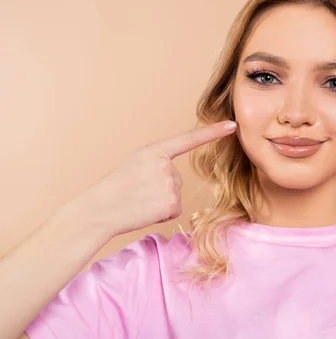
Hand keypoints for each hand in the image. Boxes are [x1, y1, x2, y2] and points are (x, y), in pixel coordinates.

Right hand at [66, 120, 236, 237]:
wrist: (99, 210)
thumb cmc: (114, 189)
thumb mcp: (135, 165)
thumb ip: (157, 164)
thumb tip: (173, 179)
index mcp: (154, 151)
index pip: (188, 139)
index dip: (212, 132)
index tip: (232, 125)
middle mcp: (165, 164)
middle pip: (177, 179)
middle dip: (160, 189)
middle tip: (137, 192)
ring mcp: (170, 183)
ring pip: (175, 195)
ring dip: (160, 202)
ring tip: (139, 201)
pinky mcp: (172, 202)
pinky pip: (174, 209)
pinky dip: (162, 213)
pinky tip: (145, 210)